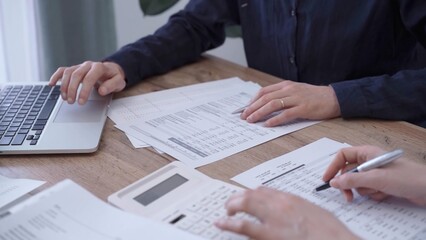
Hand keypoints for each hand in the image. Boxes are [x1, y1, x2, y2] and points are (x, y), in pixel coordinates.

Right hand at [49, 61, 125, 104]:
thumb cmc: (114, 77)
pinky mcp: (75, 69)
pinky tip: (51, 84)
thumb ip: (111, 85)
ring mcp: (80, 66)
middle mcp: (88, 65)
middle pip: (76, 75)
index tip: (81, 102)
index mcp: (99, 67)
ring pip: (68, 73)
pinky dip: (56, 76)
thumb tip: (102, 91)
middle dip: (72, 90)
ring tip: (65, 98)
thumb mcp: (119, 82)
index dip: (84, 90)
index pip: (89, 78)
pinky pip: (63, 70)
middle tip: (71, 102)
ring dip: (64, 86)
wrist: (112, 70)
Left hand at [215, 187, 357, 239]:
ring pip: (244, 205)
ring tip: (226, 211)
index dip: (253, 193)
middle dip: (238, 198)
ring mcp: (273, 219)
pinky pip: (243, 226)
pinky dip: (229, 224)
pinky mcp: (268, 235)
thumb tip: (292, 213)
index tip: (248, 196)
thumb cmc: (331, 234)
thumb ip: (300, 210)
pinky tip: (221, 223)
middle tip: (231, 203)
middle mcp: (280, 205)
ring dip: (232, 206)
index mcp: (292, 200)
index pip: (266, 191)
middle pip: (252, 194)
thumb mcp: (316, 214)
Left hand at [241, 81, 339, 126]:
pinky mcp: (304, 108)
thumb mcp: (295, 91)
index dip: (252, 100)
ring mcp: (297, 98)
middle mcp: (289, 90)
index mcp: (286, 85)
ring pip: (273, 104)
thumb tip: (265, 104)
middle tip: (243, 116)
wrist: (334, 98)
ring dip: (260, 113)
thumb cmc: (314, 96)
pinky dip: (275, 119)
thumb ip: (282, 95)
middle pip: (265, 98)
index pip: (264, 91)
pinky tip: (268, 124)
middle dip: (252, 108)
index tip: (244, 109)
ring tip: (252, 120)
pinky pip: (286, 114)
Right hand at [323, 146, 425, 205]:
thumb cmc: (407, 177)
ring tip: (378, 192)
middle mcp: (369, 162)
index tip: (328, 180)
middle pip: (348, 172)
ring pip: (358, 183)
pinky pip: (368, 190)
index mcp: (367, 153)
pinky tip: (385, 194)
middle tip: (348, 197)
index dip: (333, 167)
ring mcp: (376, 173)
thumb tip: (333, 182)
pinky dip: (374, 195)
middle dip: (349, 185)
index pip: (343, 156)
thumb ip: (352, 180)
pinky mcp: (382, 184)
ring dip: (365, 191)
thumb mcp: (376, 178)